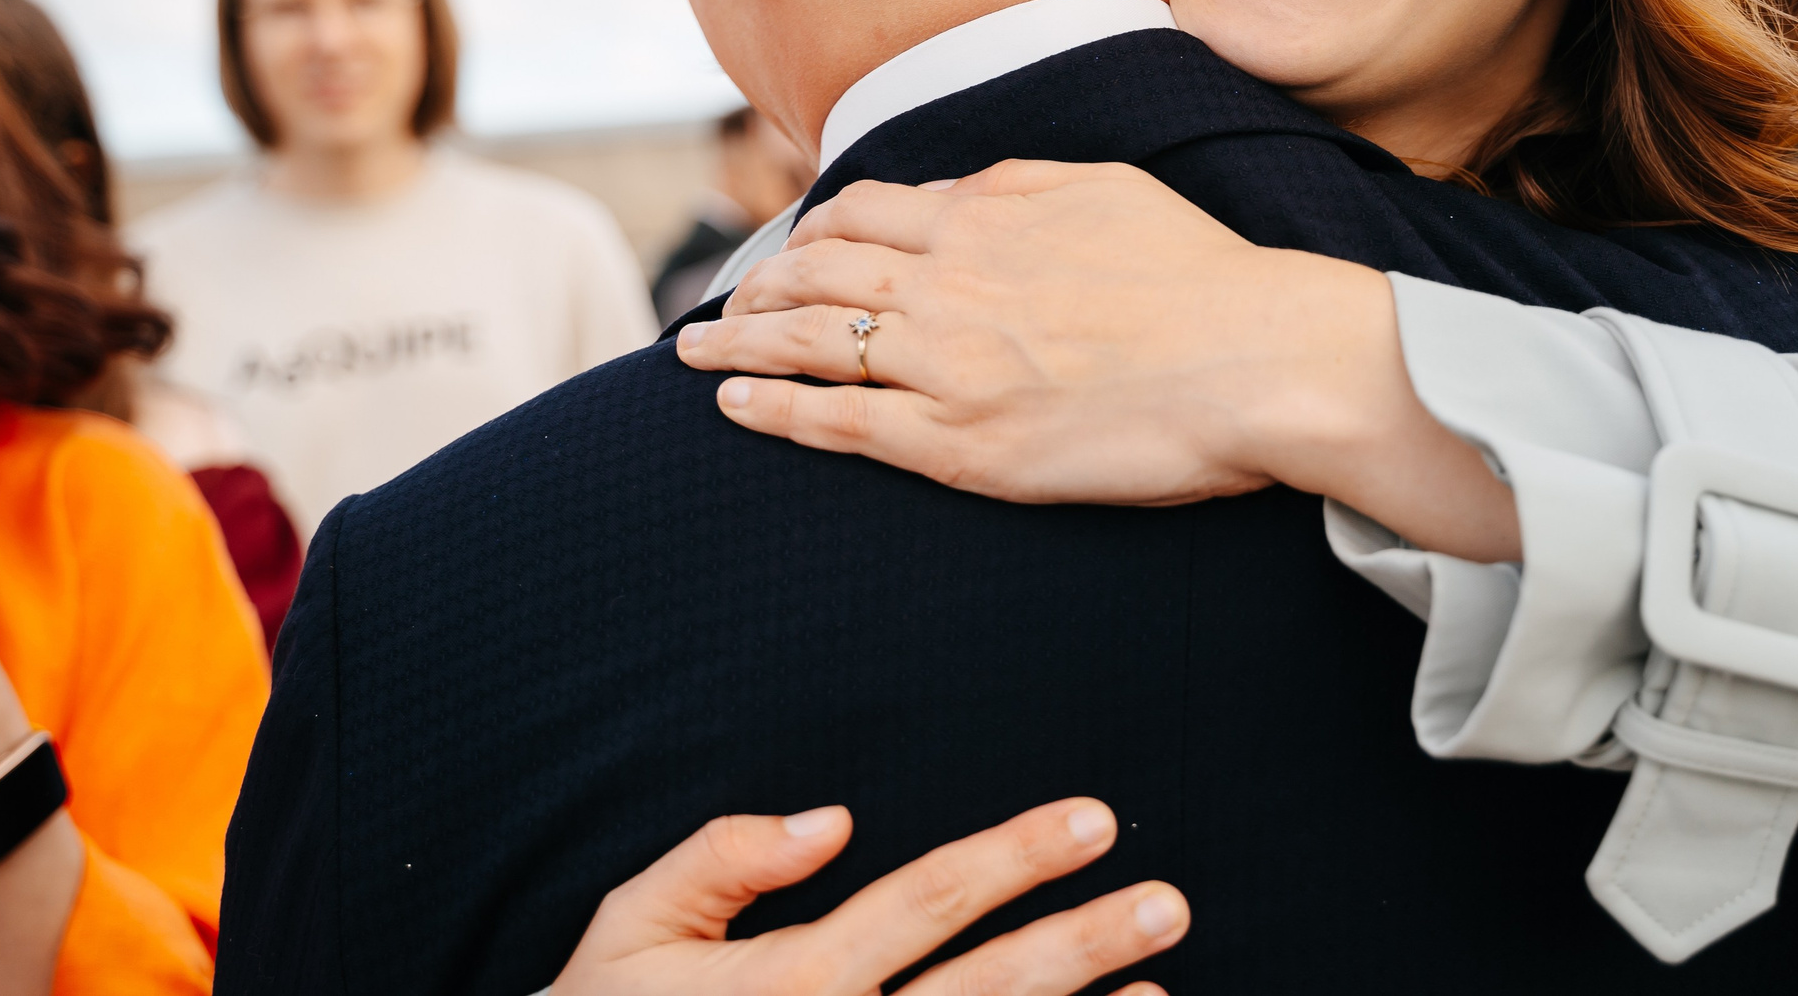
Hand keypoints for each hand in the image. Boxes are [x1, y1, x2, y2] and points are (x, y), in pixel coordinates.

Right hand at [553, 795, 1185, 995]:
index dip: (1014, 857)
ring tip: (1158, 975)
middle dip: (1080, 943)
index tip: (1096, 820)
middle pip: (982, 989)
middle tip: (1170, 900)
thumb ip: (720, 860)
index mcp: (789, 980)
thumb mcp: (628, 932)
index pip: (925, 901)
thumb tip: (834, 819)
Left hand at [676, 160, 1521, 560]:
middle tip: (717, 307)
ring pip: (808, 345)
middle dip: (753, 289)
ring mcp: (948, 364)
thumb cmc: (1203, 276)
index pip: (860, 215)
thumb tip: (960, 194)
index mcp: (983, 212)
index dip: (808, 233)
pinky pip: (841, 425)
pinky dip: (775, 411)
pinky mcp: (964, 445)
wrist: (1260, 356)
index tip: (787, 252)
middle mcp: (948, 280)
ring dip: (737, 344)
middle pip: (813, 276)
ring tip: (694, 351)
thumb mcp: (1102, 189)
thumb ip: (1014, 189)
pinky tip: (736, 406)